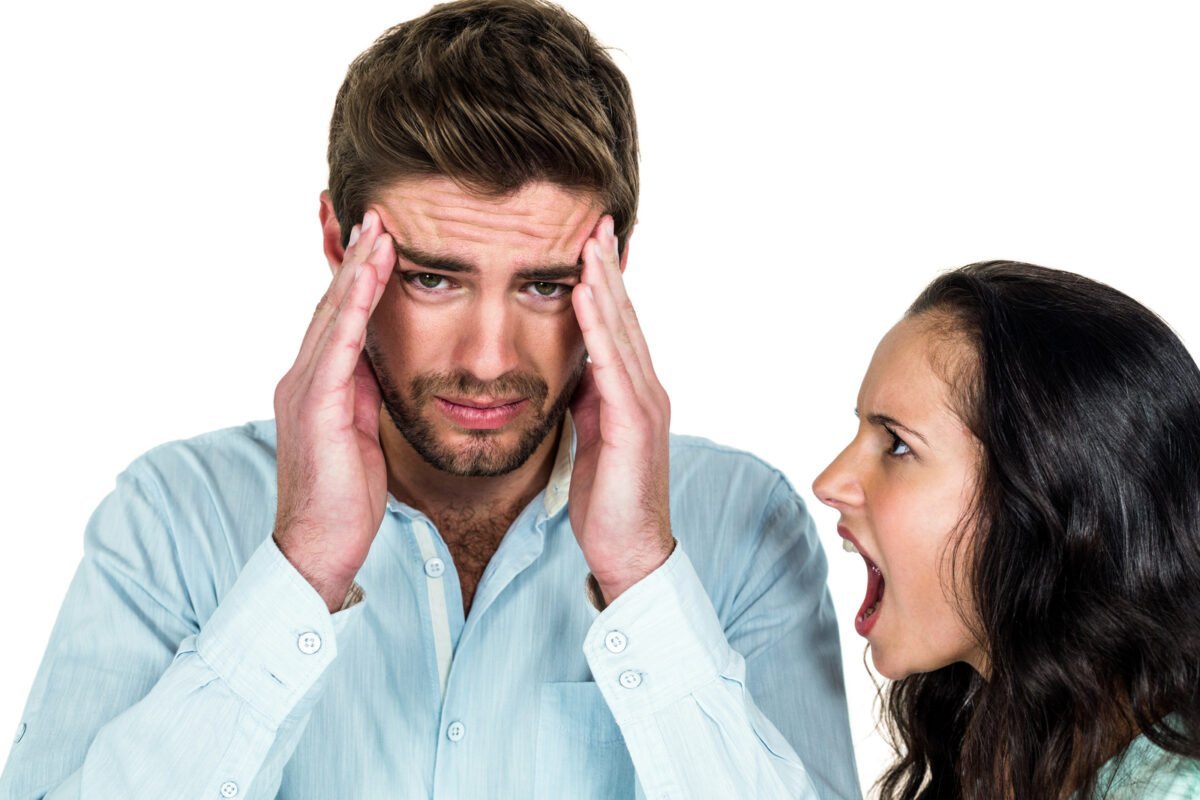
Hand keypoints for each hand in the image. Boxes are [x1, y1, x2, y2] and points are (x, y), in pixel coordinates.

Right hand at [272, 209, 394, 611]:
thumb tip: (380, 362)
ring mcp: (304, 390)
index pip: (339, 318)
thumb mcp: (361, 433)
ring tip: (378, 230)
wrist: (319, 548)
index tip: (378, 238)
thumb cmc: (344, 498)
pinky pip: (337, 346)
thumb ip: (364, 394)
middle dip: (354, 258)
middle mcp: (302, 378)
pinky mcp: (315, 407)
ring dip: (357, 270)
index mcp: (316, 384)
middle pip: (332, 304)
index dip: (357, 277)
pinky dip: (354, 308)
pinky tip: (370, 278)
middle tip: (375, 213)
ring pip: (333, 316)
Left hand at [569, 216, 674, 604]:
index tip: (589, 243)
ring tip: (589, 242)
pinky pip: (612, 364)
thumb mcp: (591, 437)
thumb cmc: (608, 500)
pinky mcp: (634, 423)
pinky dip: (598, 325)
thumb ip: (587, 399)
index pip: (618, 326)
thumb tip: (572, 368)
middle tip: (594, 221)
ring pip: (622, 331)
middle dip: (609, 268)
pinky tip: (584, 294)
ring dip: (605, 283)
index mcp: (633, 392)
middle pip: (625, 316)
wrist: (630, 552)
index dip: (605, 283)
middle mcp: (646, 388)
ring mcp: (644, 403)